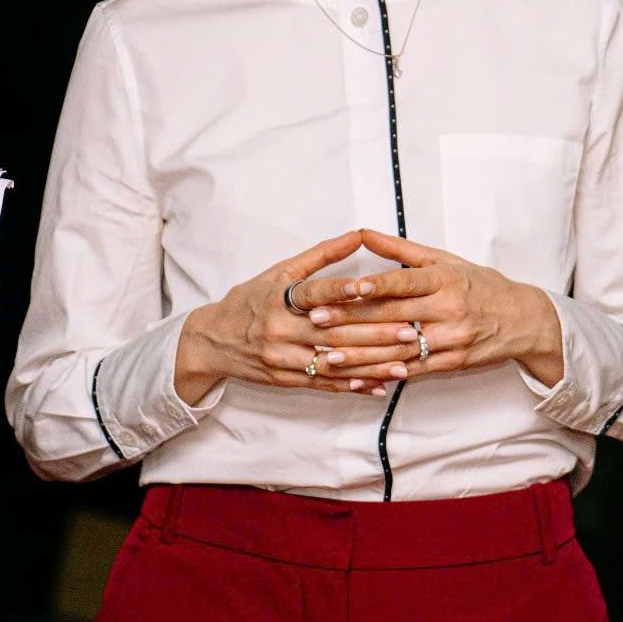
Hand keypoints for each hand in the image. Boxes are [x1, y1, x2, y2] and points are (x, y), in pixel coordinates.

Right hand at [174, 232, 418, 402]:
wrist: (213, 341)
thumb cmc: (252, 300)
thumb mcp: (280, 271)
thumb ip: (321, 255)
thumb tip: (359, 234)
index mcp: (279, 298)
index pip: (314, 293)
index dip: (342, 291)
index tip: (372, 289)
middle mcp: (280, 330)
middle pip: (332, 333)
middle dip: (374, 334)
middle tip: (409, 331)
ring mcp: (283, 358)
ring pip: (333, 364)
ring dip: (370, 366)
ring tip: (403, 364)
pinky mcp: (285, 380)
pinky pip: (323, 385)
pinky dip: (352, 387)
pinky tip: (378, 386)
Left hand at [290, 229, 565, 388]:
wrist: (522, 320)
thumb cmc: (481, 285)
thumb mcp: (446, 260)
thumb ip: (401, 251)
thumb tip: (363, 233)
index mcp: (445, 280)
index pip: (404, 282)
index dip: (374, 285)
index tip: (345, 287)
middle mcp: (448, 310)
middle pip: (393, 317)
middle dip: (351, 320)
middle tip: (317, 320)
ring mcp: (450, 340)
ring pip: (397, 349)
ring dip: (360, 354)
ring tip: (327, 355)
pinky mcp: (450, 364)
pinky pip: (411, 371)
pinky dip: (382, 374)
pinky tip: (358, 376)